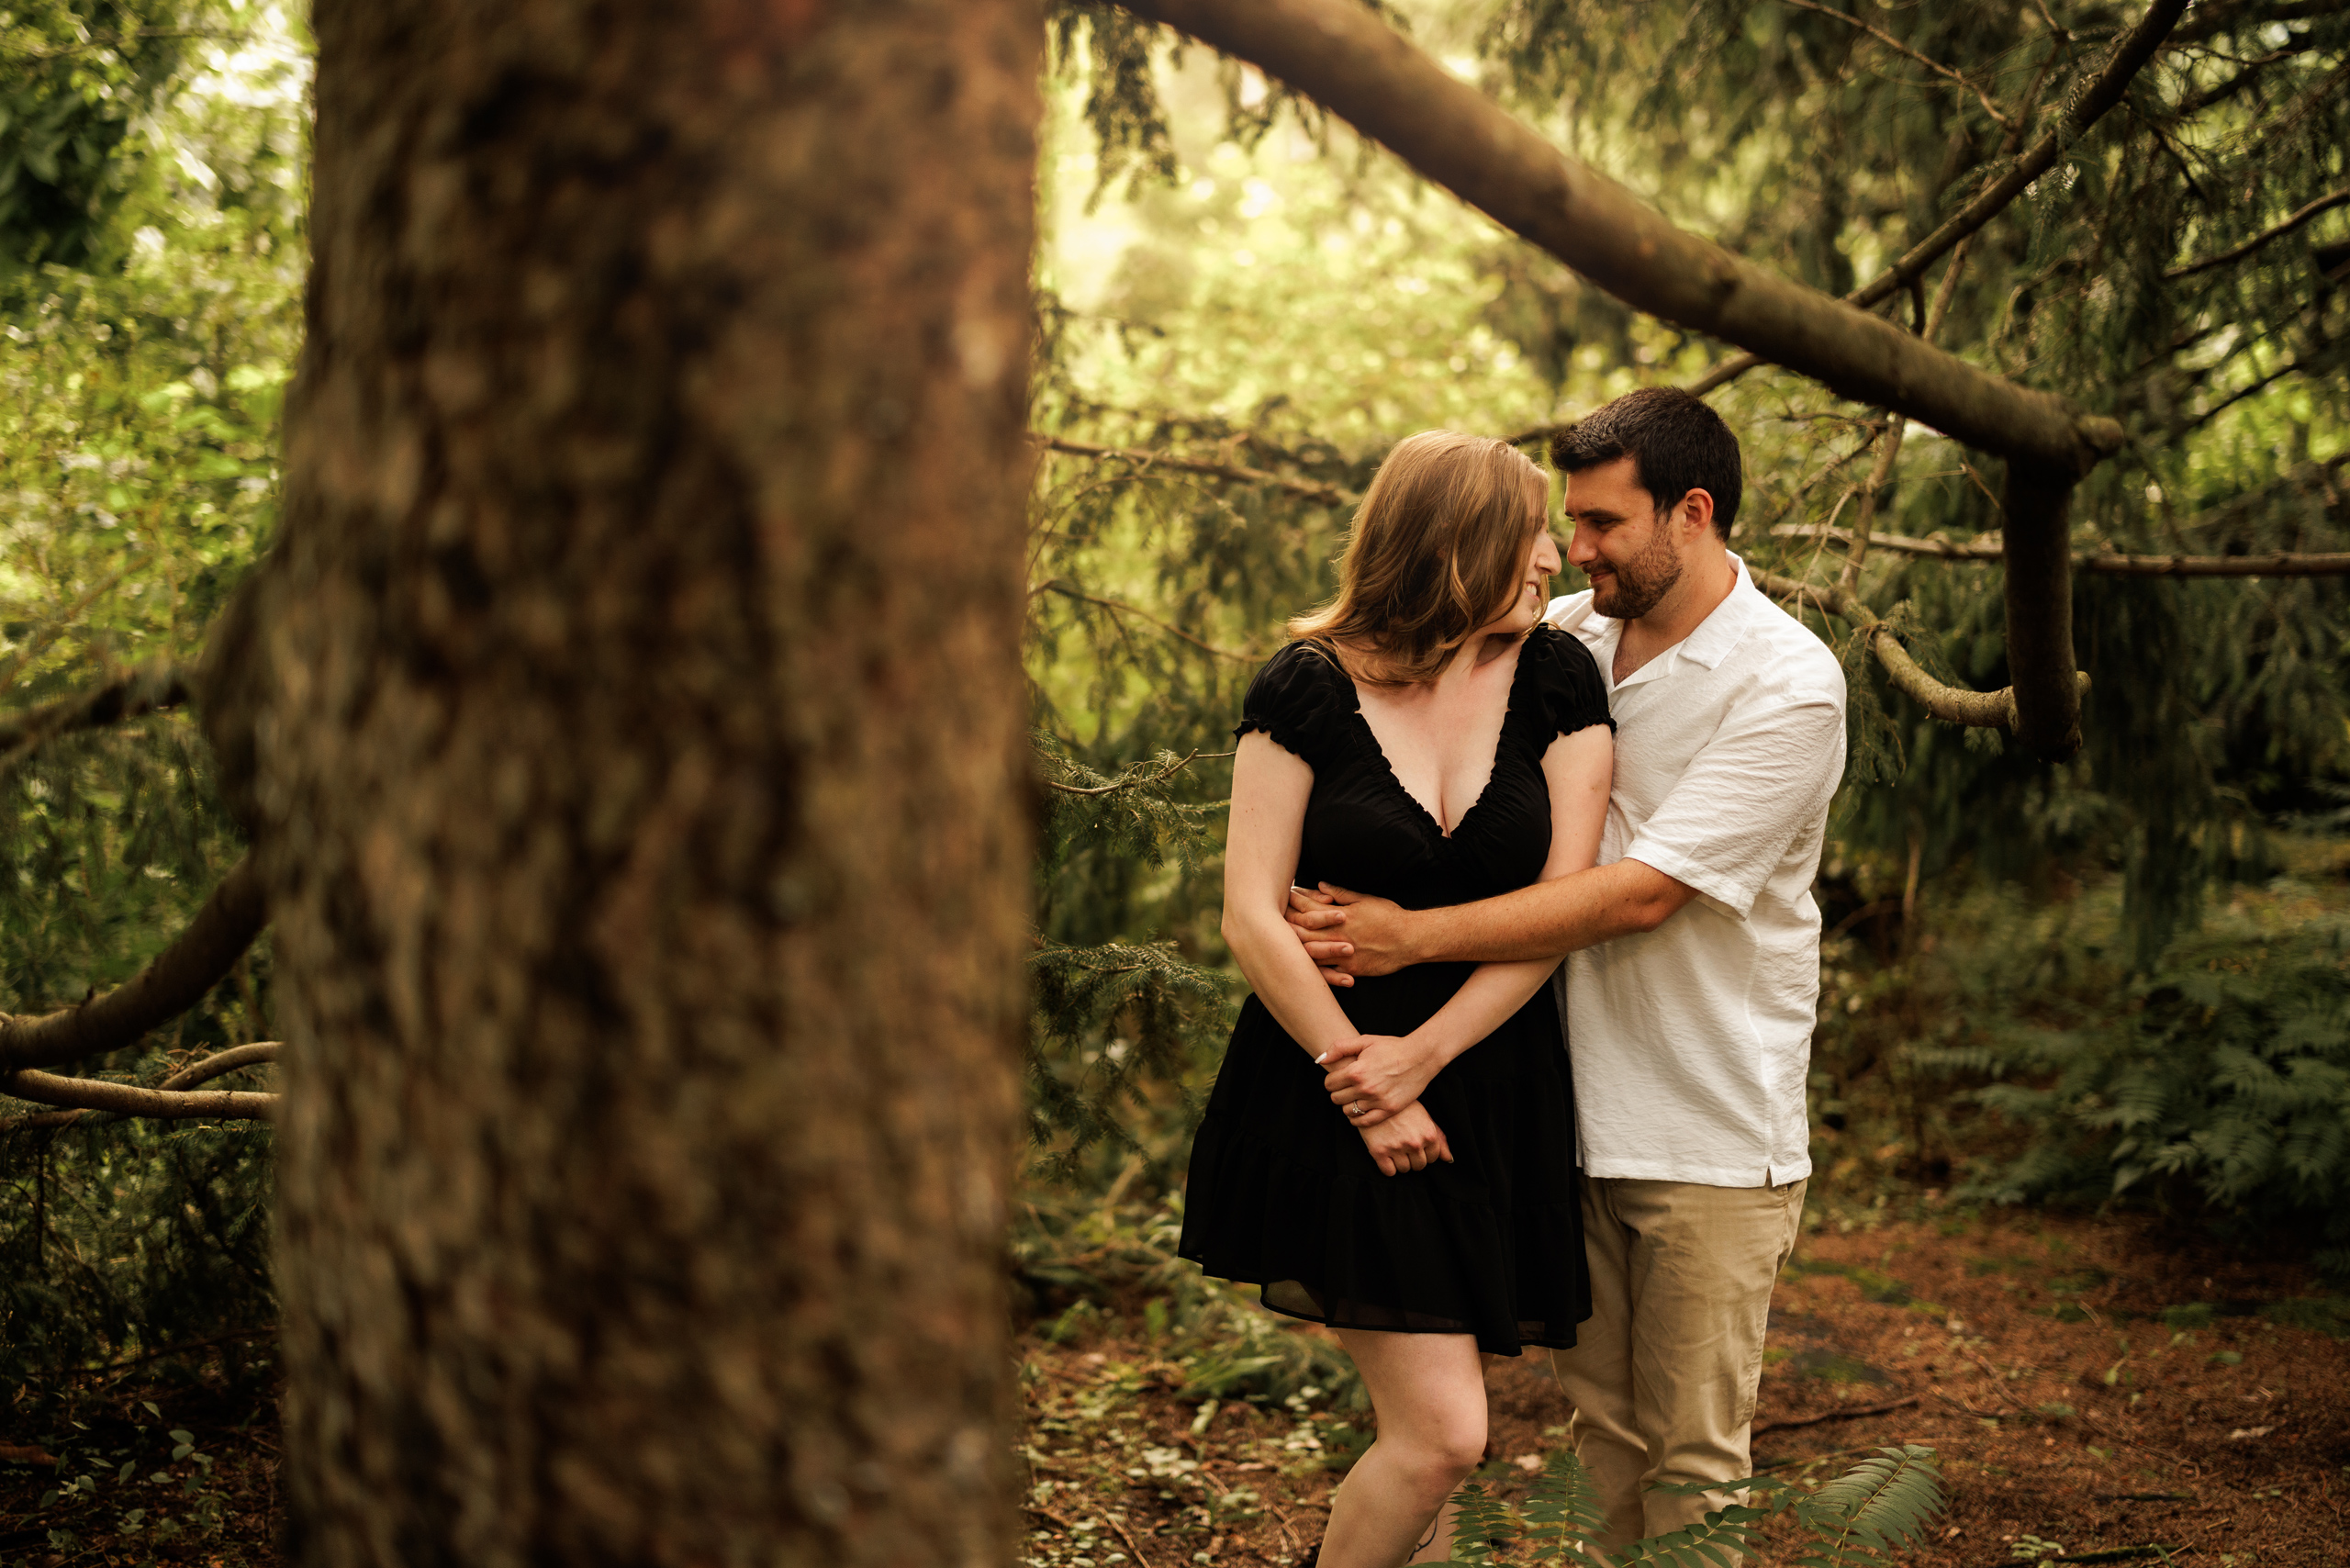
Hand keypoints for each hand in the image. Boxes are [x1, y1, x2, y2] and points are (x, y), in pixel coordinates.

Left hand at [1285, 884, 1412, 985]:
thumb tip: (1321, 885)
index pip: (1308, 908)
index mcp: (1339, 915)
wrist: (1410, 940)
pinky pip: (1326, 972)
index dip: (1294, 902)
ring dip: (1294, 948)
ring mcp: (1342, 954)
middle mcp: (1337, 935)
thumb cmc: (1389, 916)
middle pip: (1302, 931)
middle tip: (1272, 922)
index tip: (1284, 898)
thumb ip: (1341, 893)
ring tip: (1279, 946)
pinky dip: (1313, 969)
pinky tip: (1301, 969)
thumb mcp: (1365, 899)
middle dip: (1285, 925)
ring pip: (1309, 953)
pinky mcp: (1350, 969)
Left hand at [1318, 1033, 1443, 1125]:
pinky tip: (1359, 1112)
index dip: (1331, 1081)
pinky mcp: (1389, 1110)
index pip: (1329, 1084)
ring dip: (1348, 1105)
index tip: (1338, 1079)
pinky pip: (1364, 1122)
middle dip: (1338, 1093)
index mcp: (1356, 1071)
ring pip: (1348, 1111)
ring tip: (1354, 1098)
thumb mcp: (1365, 1041)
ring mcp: (1377, 1100)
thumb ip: (1339, 1048)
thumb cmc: (1392, 1047)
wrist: (1420, 1057)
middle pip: (1336, 1099)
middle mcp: (1365, 1087)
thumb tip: (1320, 1059)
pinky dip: (1357, 1119)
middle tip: (1346, 1088)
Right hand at [1359, 1101, 1452, 1175]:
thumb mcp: (1425, 1117)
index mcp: (1429, 1134)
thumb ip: (1440, 1138)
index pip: (1433, 1158)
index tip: (1416, 1145)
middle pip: (1419, 1166)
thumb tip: (1449, 1159)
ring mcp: (1396, 1148)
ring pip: (1404, 1169)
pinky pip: (1389, 1172)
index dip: (1425, 1153)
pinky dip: (1388, 1167)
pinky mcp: (1379, 1151)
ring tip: (1394, 1148)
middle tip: (1404, 1145)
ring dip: (1400, 1162)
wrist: (1374, 1098)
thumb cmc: (1403, 1107)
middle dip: (1413, 1158)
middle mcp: (1415, 1143)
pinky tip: (1386, 1154)